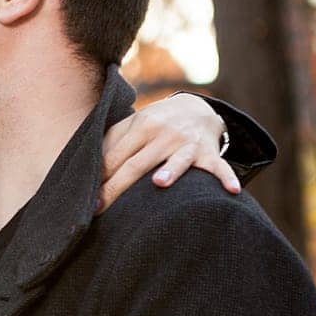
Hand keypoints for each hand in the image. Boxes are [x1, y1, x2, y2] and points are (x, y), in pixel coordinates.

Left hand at [98, 93, 238, 212]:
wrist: (195, 108)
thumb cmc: (153, 125)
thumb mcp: (130, 126)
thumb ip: (109, 142)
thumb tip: (84, 166)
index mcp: (140, 127)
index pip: (114, 156)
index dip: (98, 177)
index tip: (85, 199)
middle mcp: (163, 134)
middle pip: (136, 164)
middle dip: (117, 187)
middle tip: (100, 208)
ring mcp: (187, 143)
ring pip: (178, 160)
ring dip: (170, 171)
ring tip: (159, 183)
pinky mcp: (209, 152)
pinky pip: (218, 167)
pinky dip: (226, 178)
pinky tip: (232, 191)